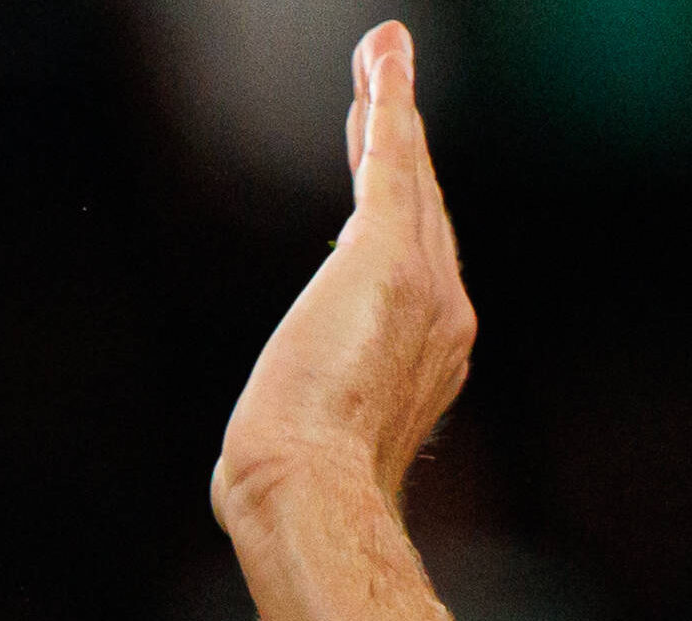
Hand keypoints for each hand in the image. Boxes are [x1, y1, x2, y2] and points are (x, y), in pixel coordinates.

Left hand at [215, 25, 476, 534]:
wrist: (313, 493)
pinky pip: (393, 162)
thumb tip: (248, 474)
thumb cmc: (301, 490)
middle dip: (403, 144)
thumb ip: (302, 428)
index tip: (378, 173)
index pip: (414, 265)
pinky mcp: (389, 258)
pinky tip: (383, 64)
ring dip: (395, 109)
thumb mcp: (305, 450)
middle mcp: (443, 318)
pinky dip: (390, 107)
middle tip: (385, 87)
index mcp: (428, 362)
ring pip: (409, 175)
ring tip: (384, 57)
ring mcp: (424, 285)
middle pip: (421, 208)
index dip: (397, 209)